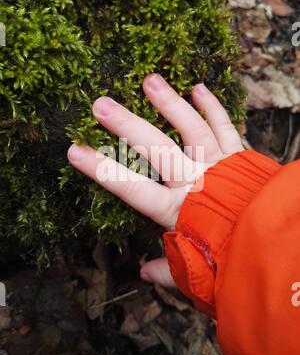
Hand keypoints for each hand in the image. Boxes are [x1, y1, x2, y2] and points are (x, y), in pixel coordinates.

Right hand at [68, 74, 242, 287]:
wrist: (276, 246)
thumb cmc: (232, 260)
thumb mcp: (194, 273)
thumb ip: (168, 269)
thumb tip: (145, 273)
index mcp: (175, 210)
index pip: (130, 188)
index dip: (101, 170)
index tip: (75, 151)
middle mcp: (194, 181)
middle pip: (155, 148)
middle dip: (126, 126)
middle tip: (101, 104)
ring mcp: (217, 165)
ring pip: (190, 128)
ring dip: (169, 103)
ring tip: (150, 80)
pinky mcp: (239, 157)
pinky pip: (224, 127)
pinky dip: (212, 107)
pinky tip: (198, 88)